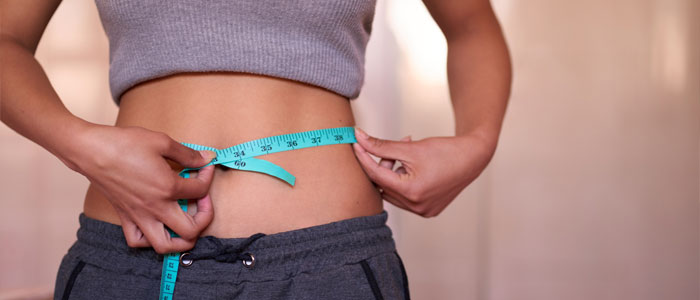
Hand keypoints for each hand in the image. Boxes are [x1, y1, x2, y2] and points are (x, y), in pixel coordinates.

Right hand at [64, 124, 216, 253]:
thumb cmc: (124, 144)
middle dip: (205, 218)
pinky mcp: (125, 217)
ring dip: (181, 239)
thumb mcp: (161, 142)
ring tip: (185, 222)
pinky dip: (150, 239)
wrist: (91, 150)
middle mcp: (155, 208)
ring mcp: (139, 216)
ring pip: (165, 246)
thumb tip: (206, 159)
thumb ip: (187, 154)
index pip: (200, 191)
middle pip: (190, 230)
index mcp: (167, 188)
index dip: (207, 176)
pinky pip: (138, 240)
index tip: (204, 166)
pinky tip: (158, 224)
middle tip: (203, 201)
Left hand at [352, 127, 495, 216]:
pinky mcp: (428, 210)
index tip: (356, 143)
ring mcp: (423, 211)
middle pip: (383, 186)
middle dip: (382, 165)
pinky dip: (403, 182)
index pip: (377, 175)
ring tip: (406, 157)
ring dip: (392, 174)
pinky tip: (413, 168)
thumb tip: (359, 137)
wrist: (473, 158)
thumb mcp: (411, 147)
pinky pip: (405, 197)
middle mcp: (416, 206)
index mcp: (411, 191)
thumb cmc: (446, 151)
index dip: (364, 157)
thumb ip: (382, 145)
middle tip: (392, 149)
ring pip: (392, 192)